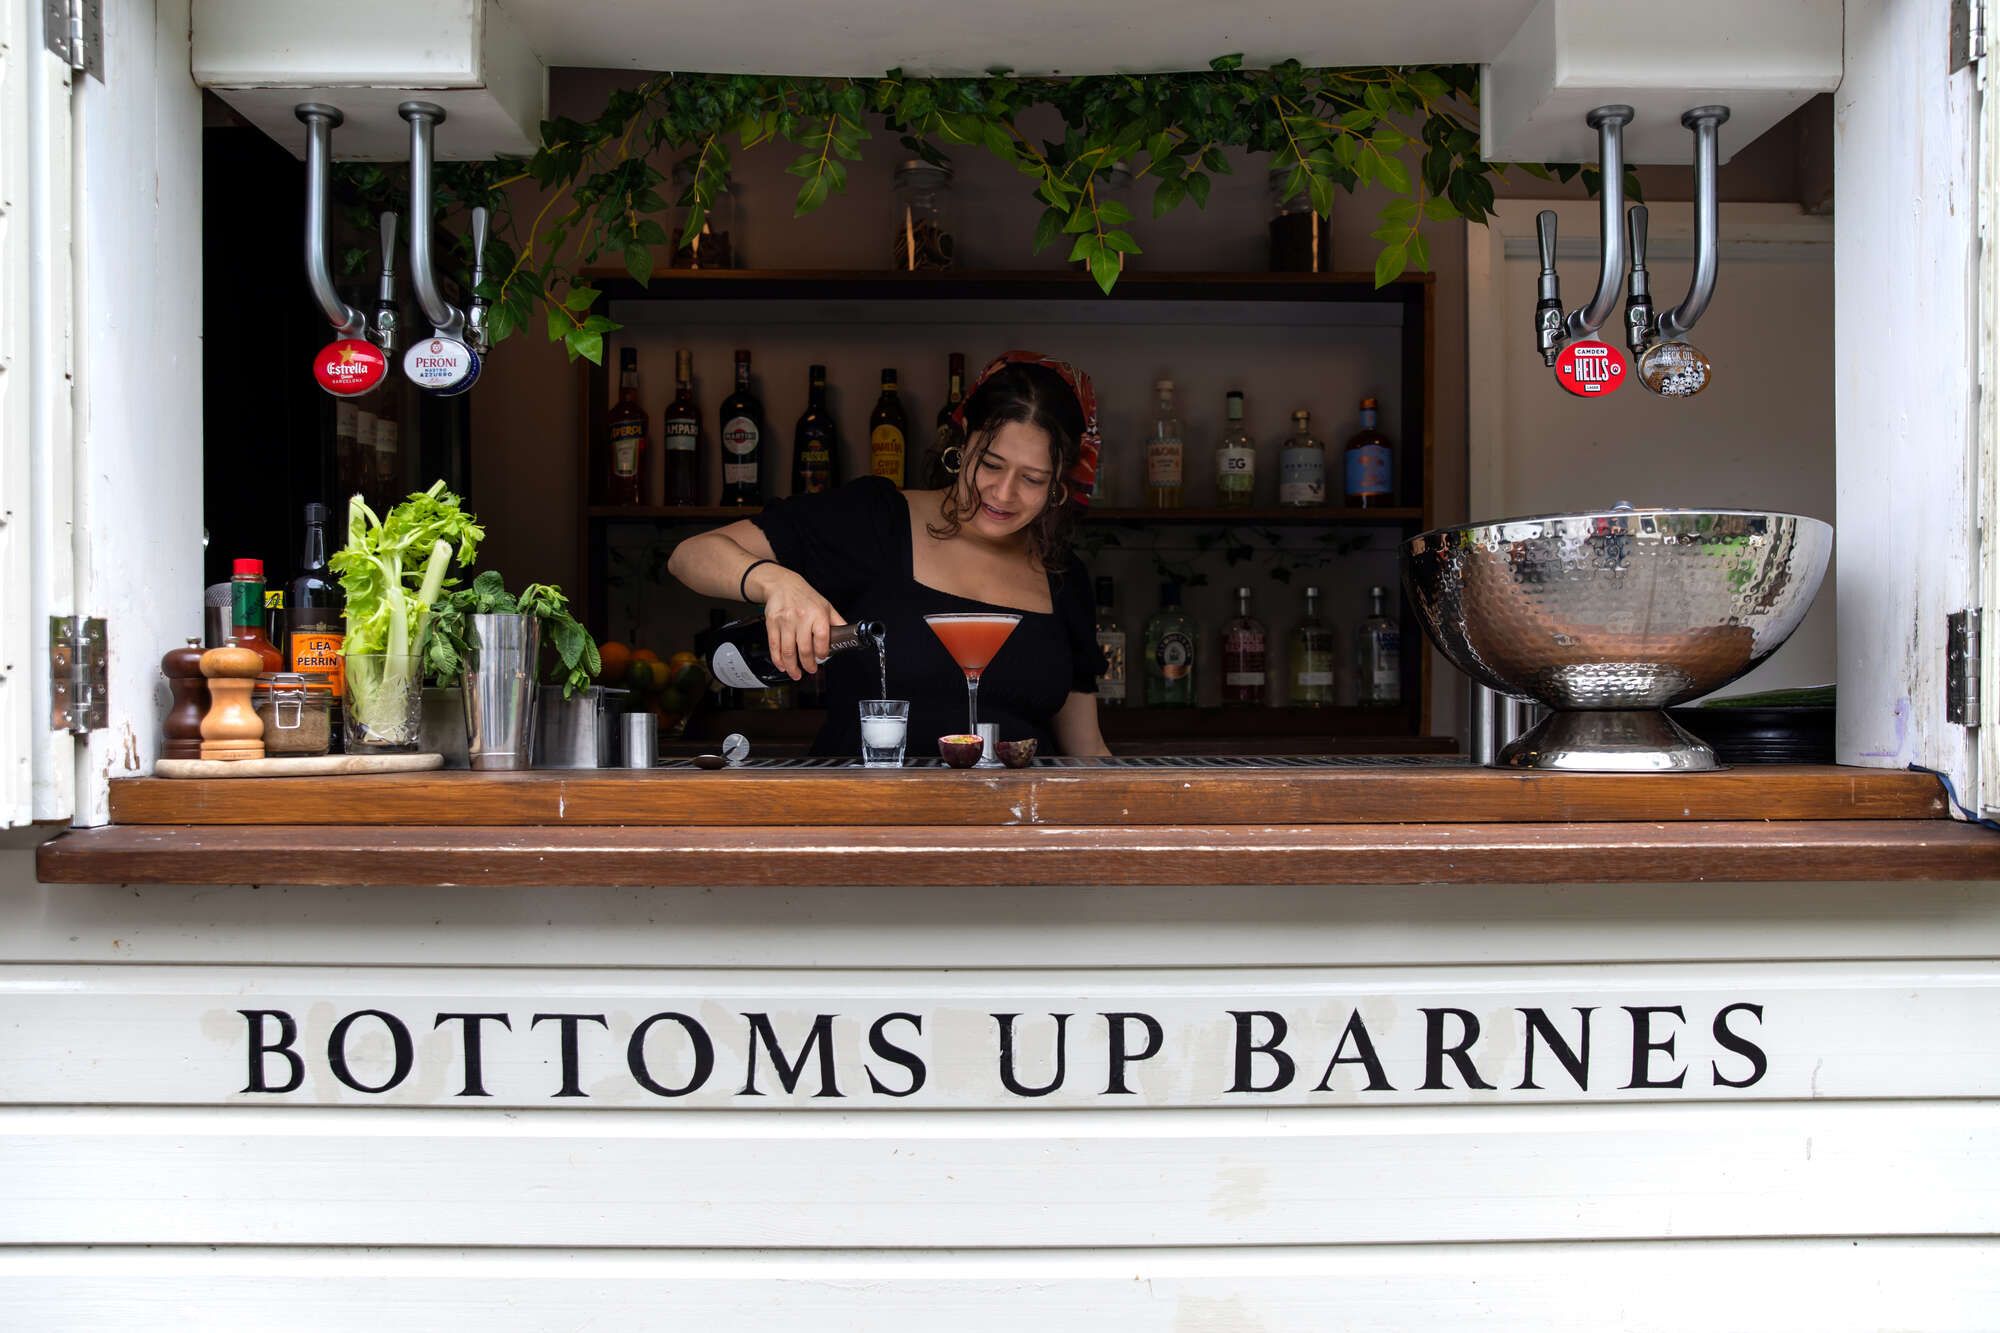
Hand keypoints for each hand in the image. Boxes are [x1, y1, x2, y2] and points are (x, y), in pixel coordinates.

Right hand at [753, 565, 843, 680]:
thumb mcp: (826, 605)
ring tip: (797, 674)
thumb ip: (836, 622)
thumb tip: (848, 636)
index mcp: (817, 614)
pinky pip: (774, 646)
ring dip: (792, 667)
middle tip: (811, 669)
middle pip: (805, 649)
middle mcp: (801, 618)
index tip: (822, 658)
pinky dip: (778, 660)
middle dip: (808, 664)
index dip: (822, 652)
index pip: (822, 638)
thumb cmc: (805, 596)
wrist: (782, 585)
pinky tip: (782, 666)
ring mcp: (785, 621)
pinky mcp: (772, 624)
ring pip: (788, 651)